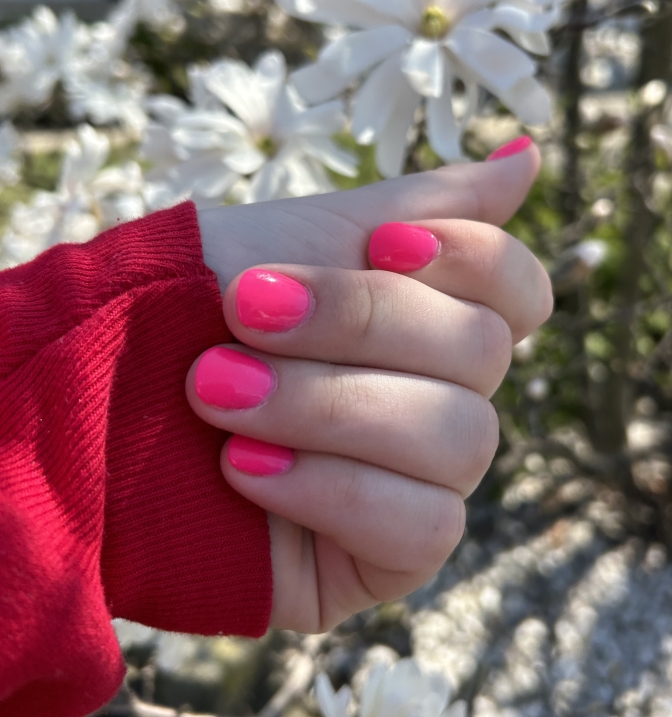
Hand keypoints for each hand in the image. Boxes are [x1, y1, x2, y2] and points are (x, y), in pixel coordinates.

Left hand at [189, 144, 550, 630]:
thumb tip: (529, 156)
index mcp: (434, 318)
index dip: (475, 263)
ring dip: (327, 406)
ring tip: (217, 393)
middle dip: (360, 324)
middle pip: (483, 358)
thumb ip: (428, 200)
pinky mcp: (383, 559)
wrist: (97, 389)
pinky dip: (331, 490)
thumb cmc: (201, 298)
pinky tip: (245, 470)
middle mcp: (442, 398)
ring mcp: (419, 482)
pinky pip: (424, 530)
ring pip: (459, 442)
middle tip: (246, 311)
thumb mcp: (308, 228)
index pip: (521, 291)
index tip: (381, 243)